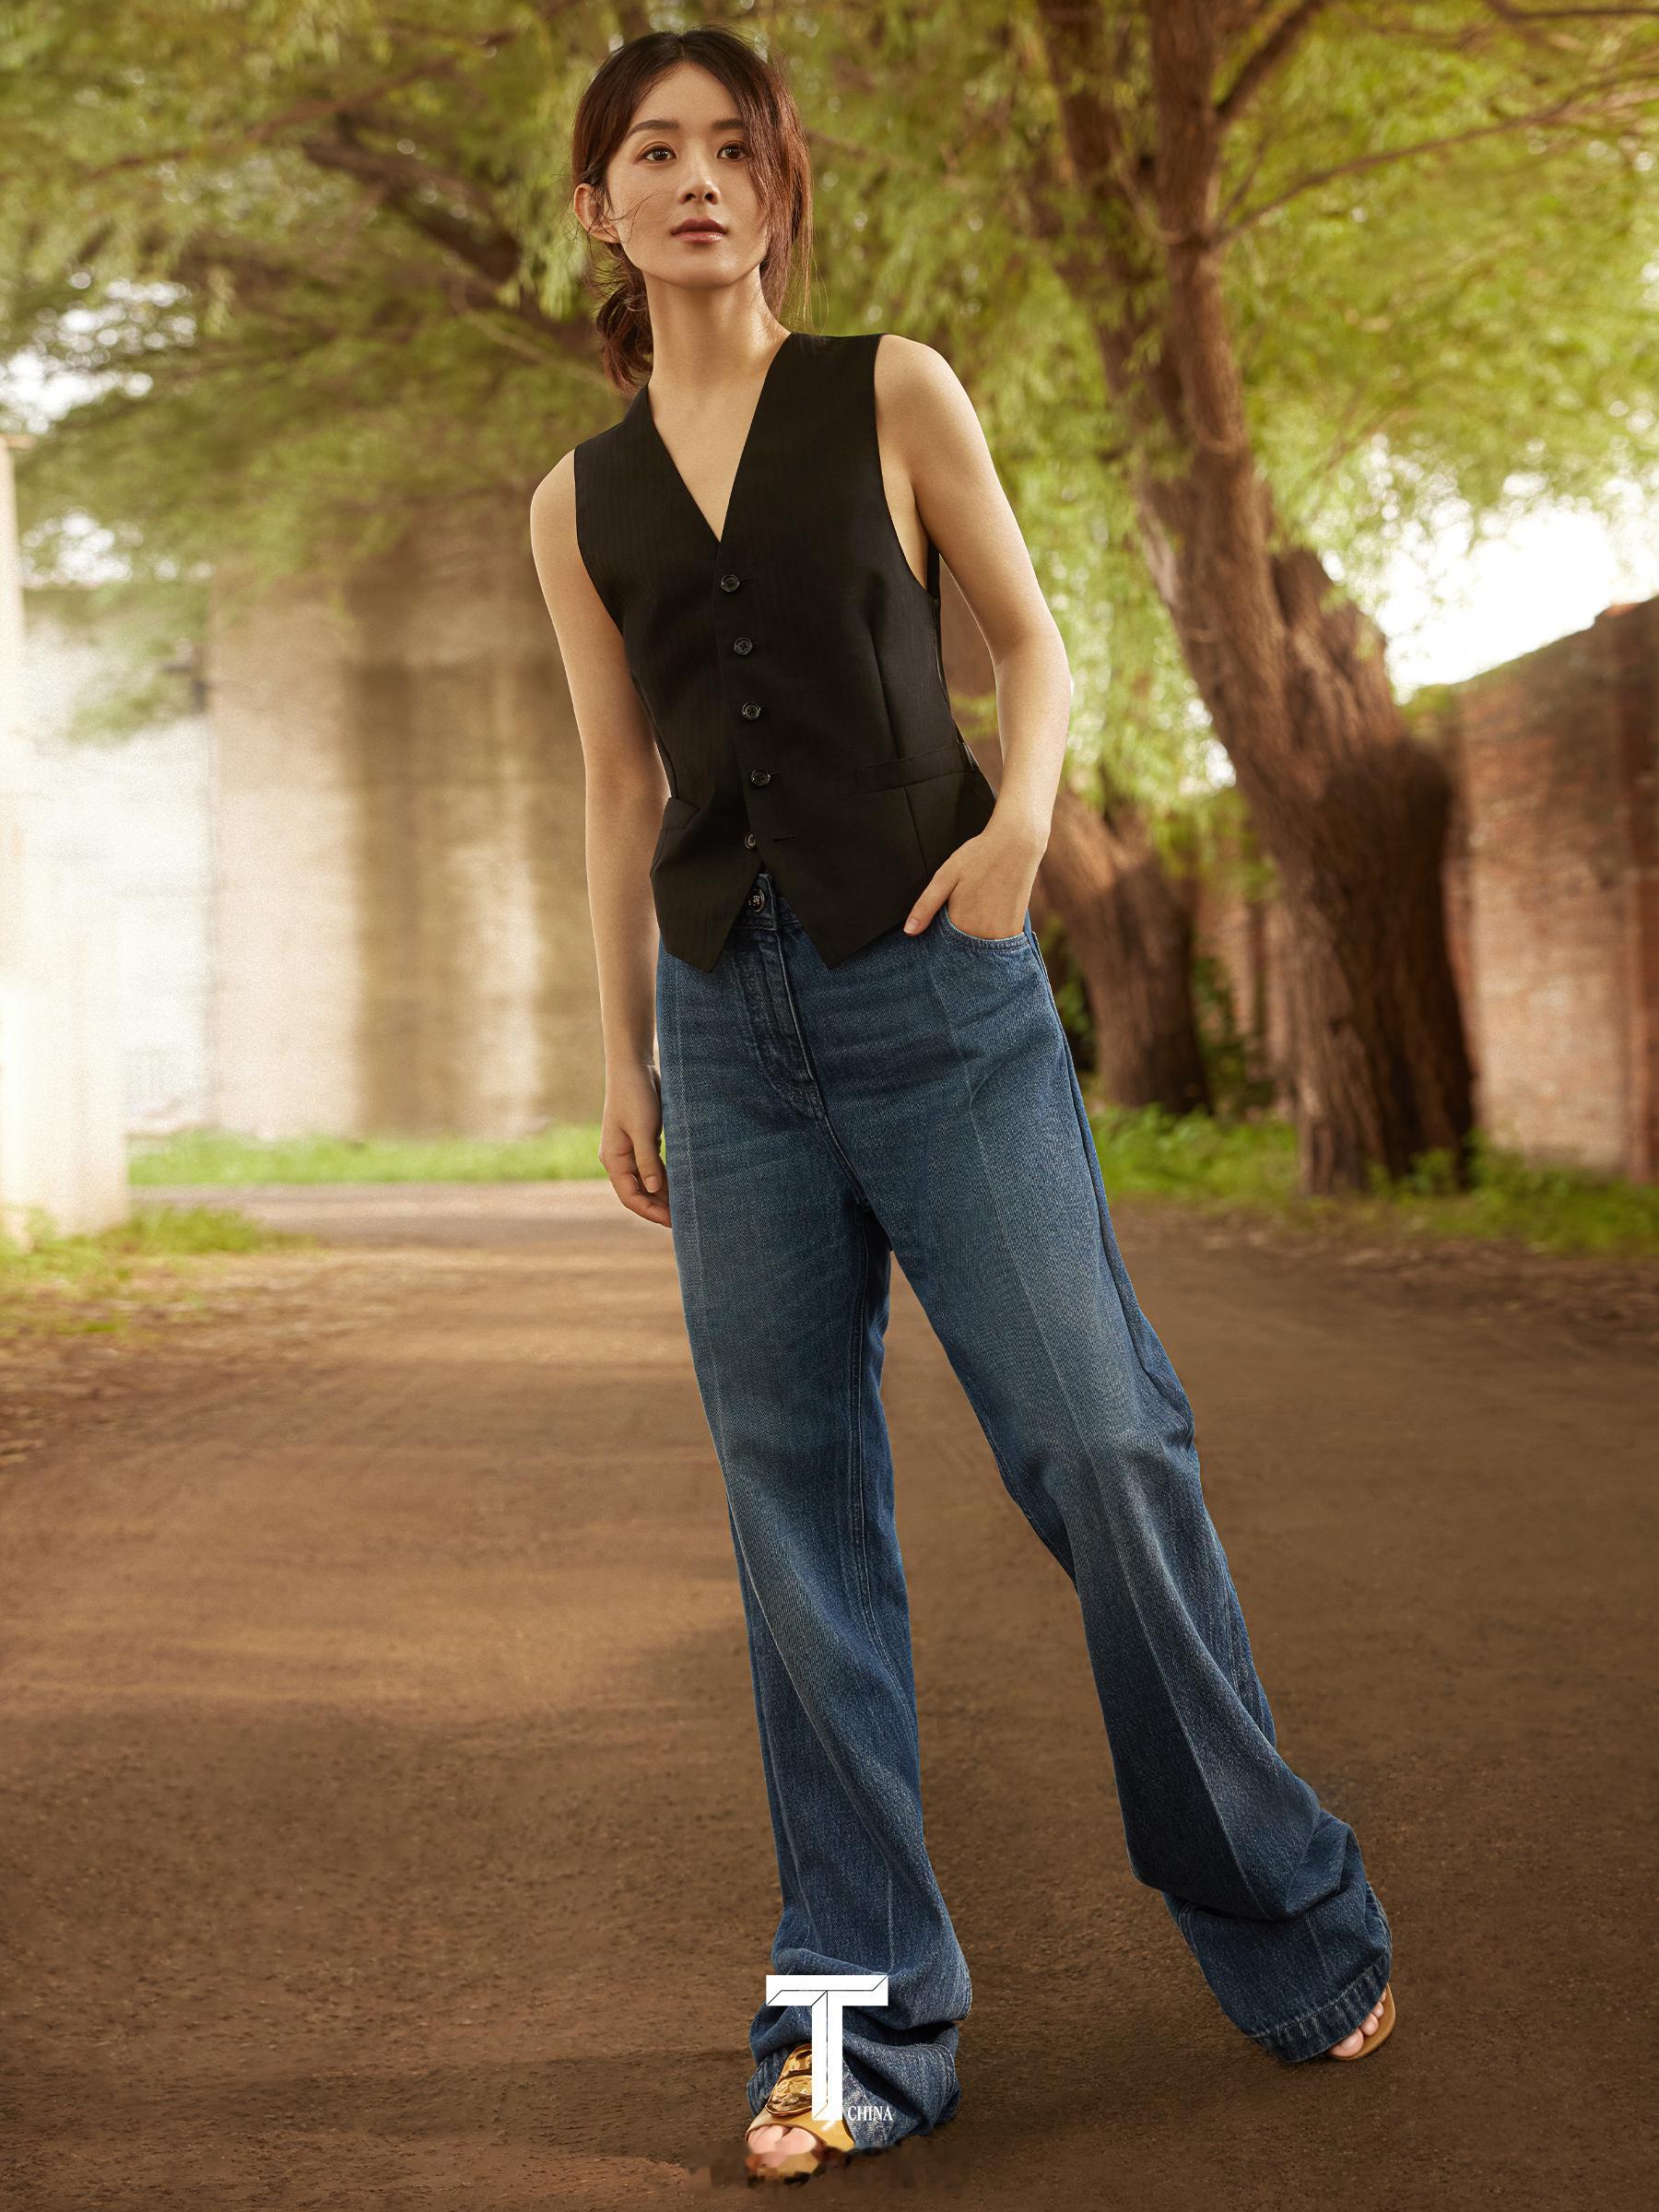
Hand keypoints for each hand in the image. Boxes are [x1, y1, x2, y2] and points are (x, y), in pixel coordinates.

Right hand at [599, 1061, 670, 1226]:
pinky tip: (683, 1186)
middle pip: (639, 1192)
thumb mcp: (642, 1129)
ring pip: (648, 1181)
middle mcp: (620, 1158)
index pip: (630, 1196)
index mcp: (613, 1159)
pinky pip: (655, 1167)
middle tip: (684, 1219)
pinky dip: (667, 1178)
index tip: (672, 1221)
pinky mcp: (645, 1140)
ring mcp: (632, 1150)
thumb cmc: (635, 1095)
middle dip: (659, 1207)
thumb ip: (648, 1160)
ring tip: (686, 1207)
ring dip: (664, 1195)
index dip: (649, 1211)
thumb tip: (655, 1189)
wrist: (634, 1066)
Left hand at [902, 826, 1038, 941]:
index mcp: (960, 924)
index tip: (939, 929)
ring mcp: (1000, 935)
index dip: (936, 942)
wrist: (1017, 845)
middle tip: (961, 912)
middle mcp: (982, 935)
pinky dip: (989, 938)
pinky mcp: (1014, 929)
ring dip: (973, 942)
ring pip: (979, 950)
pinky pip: (997, 945)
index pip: (942, 947)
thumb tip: (909, 931)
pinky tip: (986, 918)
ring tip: (974, 913)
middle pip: (961, 951)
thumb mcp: (945, 877)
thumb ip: (926, 906)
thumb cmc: (979, 857)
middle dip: (955, 945)